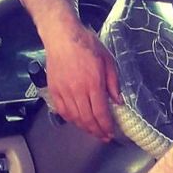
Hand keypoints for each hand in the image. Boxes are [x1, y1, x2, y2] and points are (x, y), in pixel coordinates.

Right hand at [44, 25, 121, 140]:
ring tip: (92, 131)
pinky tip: (77, 121)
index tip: (111, 133)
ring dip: (84, 128)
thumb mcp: (108, 60)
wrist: (62, 36)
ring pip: (74, 118)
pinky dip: (70, 120)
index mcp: (93, 82)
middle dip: (97, 131)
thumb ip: (113, 82)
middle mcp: (78, 90)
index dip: (106, 126)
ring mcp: (64, 91)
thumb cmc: (86, 44)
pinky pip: (62, 111)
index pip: (100, 112)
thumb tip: (118, 102)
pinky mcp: (54, 90)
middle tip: (104, 137)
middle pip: (88, 119)